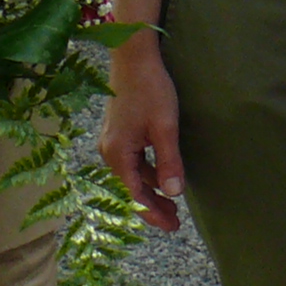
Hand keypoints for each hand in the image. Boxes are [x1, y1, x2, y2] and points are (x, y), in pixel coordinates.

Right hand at [97, 31, 188, 230]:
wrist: (133, 58)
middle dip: (152, 207)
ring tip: (173, 203)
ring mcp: (112, 143)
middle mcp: (109, 152)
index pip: (134, 195)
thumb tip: (174, 193)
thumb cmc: (150, 90)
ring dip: (152, 190)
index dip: (153, 213)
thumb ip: (169, 161)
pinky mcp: (119, 134)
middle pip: (131, 189)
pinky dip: (148, 173)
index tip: (172, 226)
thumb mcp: (165, 127)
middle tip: (175, 222)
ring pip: (133, 176)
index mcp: (118, 154)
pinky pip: (133, 162)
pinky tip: (163, 177)